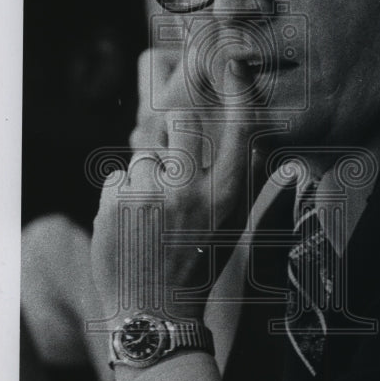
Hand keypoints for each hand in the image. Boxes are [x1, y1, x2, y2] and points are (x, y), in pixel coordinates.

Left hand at [91, 52, 257, 323]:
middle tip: (171, 164)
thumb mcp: (231, 231)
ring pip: (143, 155)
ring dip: (145, 177)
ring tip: (149, 217)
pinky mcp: (113, 202)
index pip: (240, 133)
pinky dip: (121, 196)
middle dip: (174, 131)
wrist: (154, 313)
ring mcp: (147, 195)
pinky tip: (129, 226)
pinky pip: (117, 177)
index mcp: (224, 198)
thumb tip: (266, 152)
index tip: (235, 67)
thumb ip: (240, 187)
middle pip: (178, 122)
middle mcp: (188, 191)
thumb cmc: (196, 270)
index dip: (240, 94)